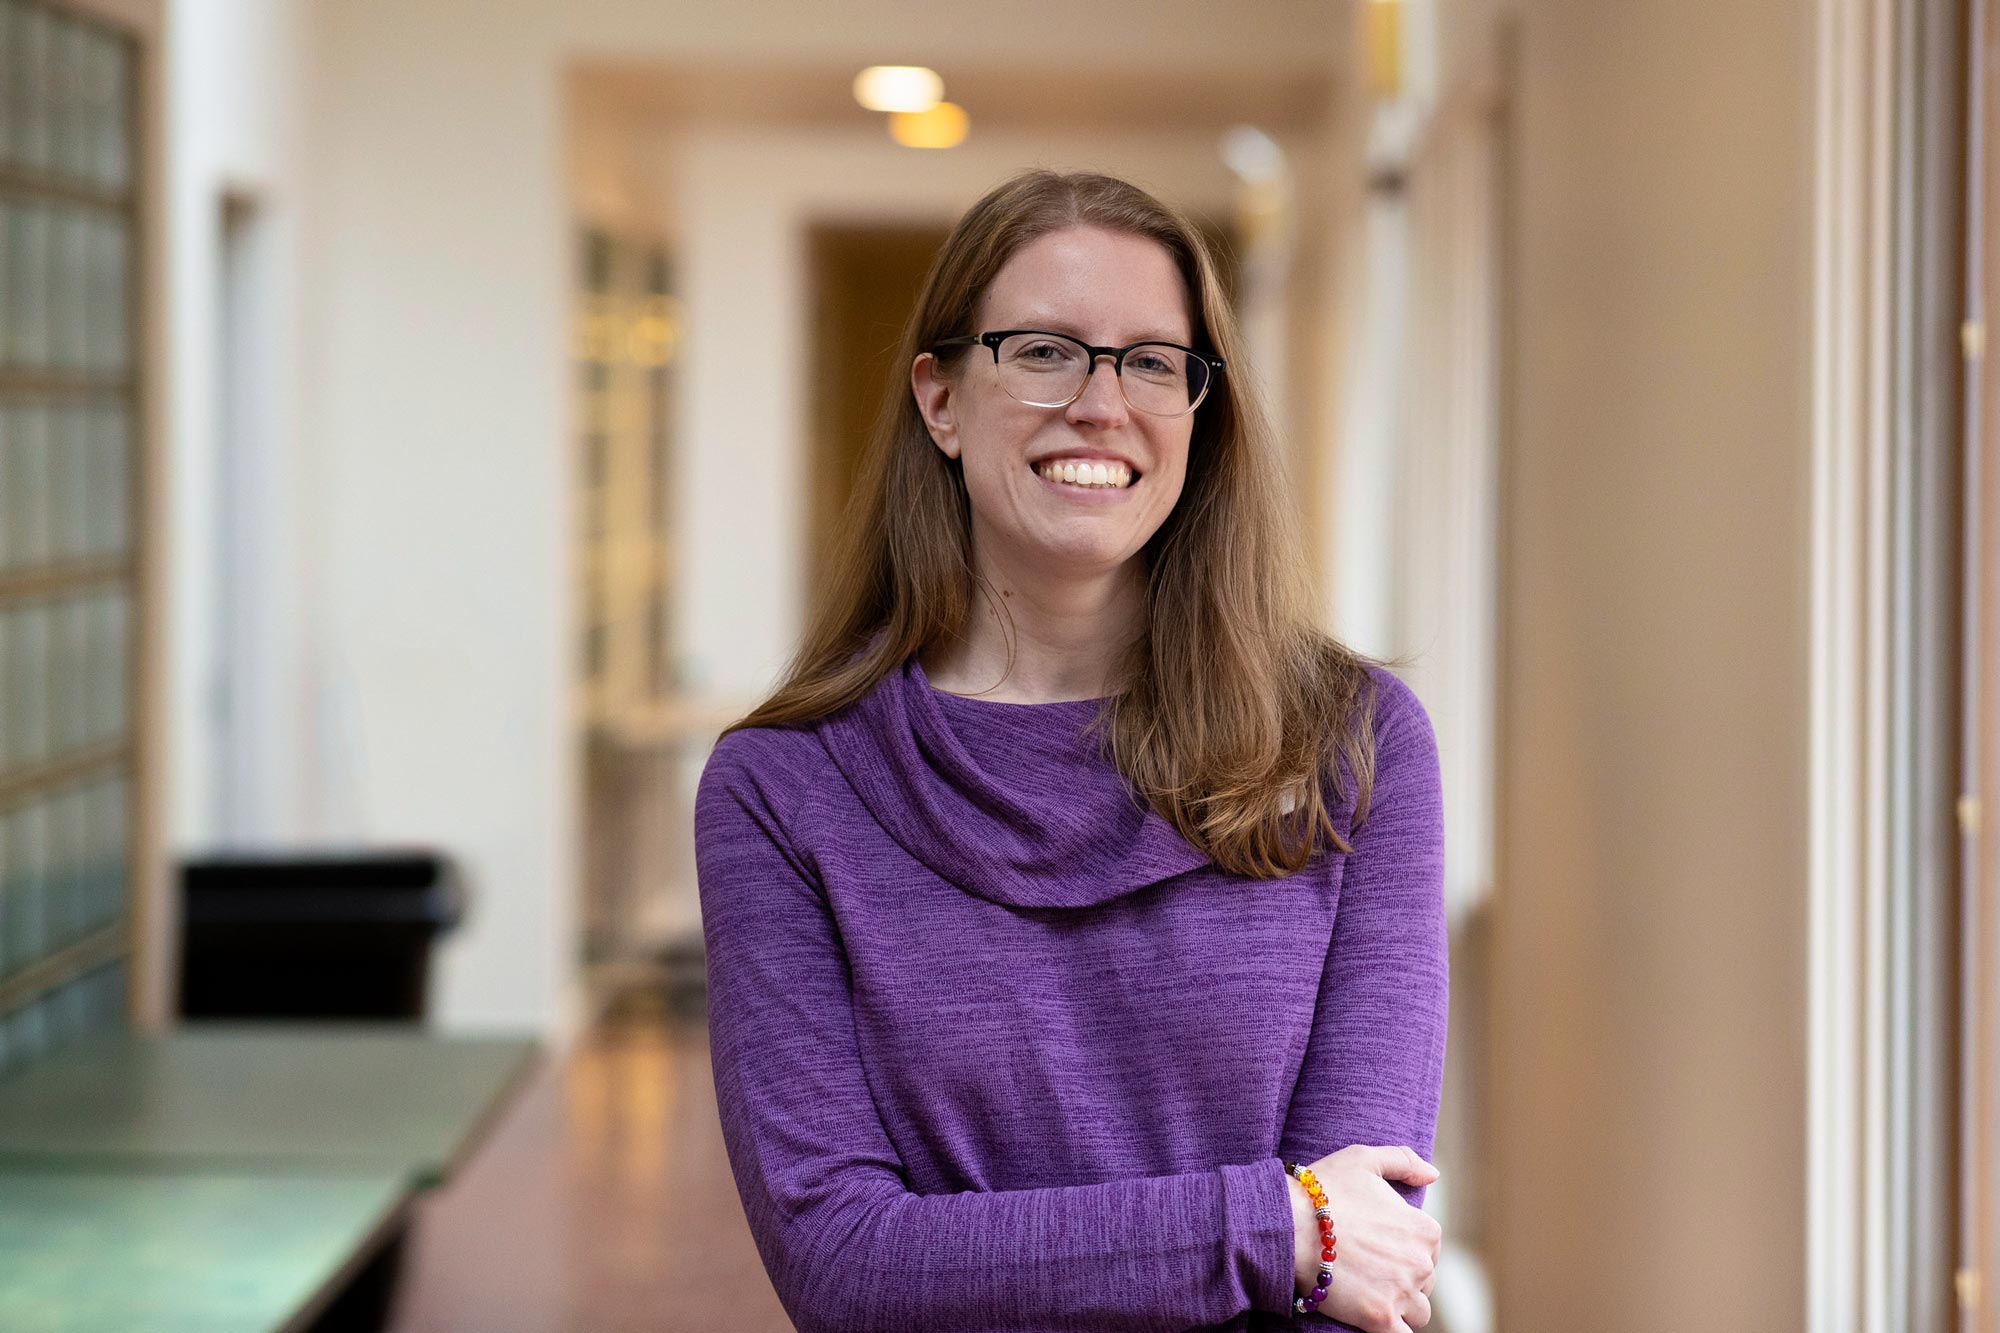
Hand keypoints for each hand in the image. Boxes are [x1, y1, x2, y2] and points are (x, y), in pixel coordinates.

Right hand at [1287, 1145, 1441, 1331]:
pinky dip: (1393, 1330)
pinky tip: (1375, 1320)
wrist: (1286, 1225)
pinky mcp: (1380, 1319)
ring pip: (1417, 1312)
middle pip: (1424, 1281)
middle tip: (1369, 1269)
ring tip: (1369, 1294)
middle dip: (1402, 1277)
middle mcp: (1421, 1263)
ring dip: (1399, 1307)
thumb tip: (1434, 1174)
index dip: (1404, 1247)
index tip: (1379, 1246)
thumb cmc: (1322, 1189)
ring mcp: (1402, 1294)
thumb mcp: (1363, 1159)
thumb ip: (1404, 1161)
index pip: (1428, 1248)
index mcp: (1424, 1228)